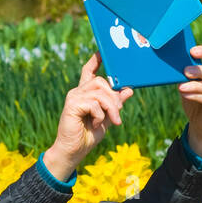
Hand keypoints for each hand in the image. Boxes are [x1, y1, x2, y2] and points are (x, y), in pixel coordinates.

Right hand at [41, 51, 132, 181]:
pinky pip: (94, 103)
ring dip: (111, 108)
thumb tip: (129, 89)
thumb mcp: (107, 118)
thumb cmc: (88, 136)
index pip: (89, 71)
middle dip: (115, 98)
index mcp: (85, 93)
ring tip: (113, 121)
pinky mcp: (72, 105)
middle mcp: (78, 91)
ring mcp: (74, 97)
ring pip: (100, 92)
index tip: (102, 51)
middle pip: (102, 82)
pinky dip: (100, 115)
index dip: (96, 60)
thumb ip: (116, 104)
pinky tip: (95, 124)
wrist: (74, 151)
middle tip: (118, 115)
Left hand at [179, 44, 201, 159]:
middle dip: (198, 70)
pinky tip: (186, 95)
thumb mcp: (188, 86)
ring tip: (182, 87)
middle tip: (185, 71)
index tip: (192, 51)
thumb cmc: (194, 101)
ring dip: (195, 85)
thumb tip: (170, 67)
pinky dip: (196, 96)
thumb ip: (184, 77)